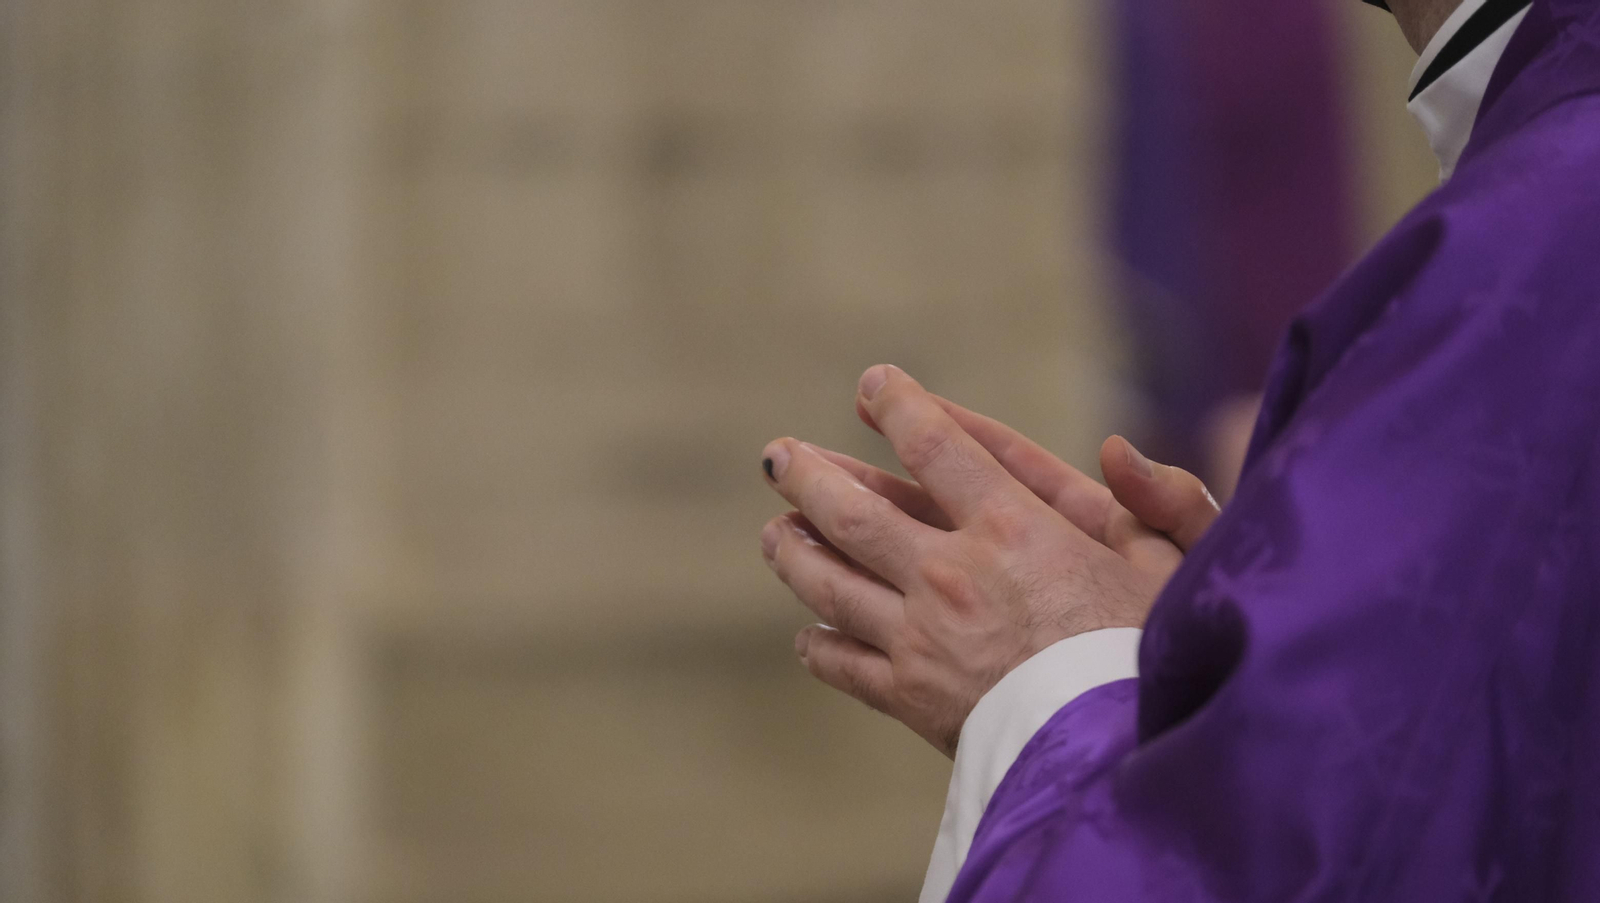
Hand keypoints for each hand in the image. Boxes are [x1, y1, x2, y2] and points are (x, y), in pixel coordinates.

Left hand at [759, 366, 1218, 756]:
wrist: (1123, 761)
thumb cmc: (1161, 655)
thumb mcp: (1179, 564)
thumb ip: (1159, 496)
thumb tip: (1113, 447)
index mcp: (1012, 528)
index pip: (934, 444)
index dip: (896, 405)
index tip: (871, 385)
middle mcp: (950, 575)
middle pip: (853, 511)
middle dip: (809, 475)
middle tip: (778, 455)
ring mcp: (921, 639)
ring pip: (831, 582)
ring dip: (794, 551)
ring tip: (775, 532)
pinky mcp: (912, 699)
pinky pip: (846, 666)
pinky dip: (819, 647)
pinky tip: (807, 635)